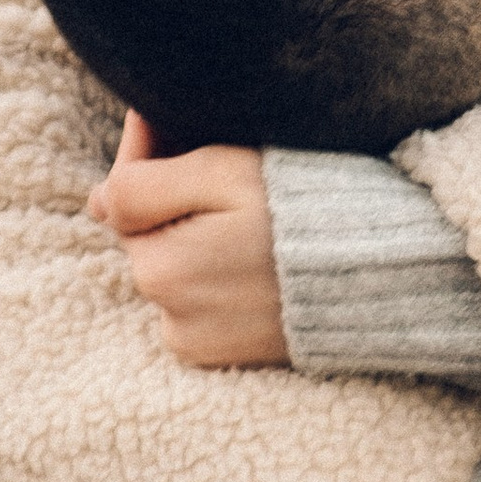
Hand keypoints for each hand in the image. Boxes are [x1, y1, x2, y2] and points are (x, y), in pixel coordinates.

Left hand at [93, 115, 288, 367]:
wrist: (384, 274)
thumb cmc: (307, 211)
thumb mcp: (222, 173)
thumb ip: (144, 183)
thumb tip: (96, 201)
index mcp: (159, 266)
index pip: (122, 197)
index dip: (150, 152)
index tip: (172, 122)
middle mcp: (168, 314)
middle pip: (148, 236)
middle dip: (173, 201)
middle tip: (226, 172)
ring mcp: (195, 343)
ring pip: (173, 270)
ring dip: (195, 241)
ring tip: (249, 220)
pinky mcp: (222, 359)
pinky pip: (196, 306)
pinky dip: (215, 280)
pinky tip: (255, 260)